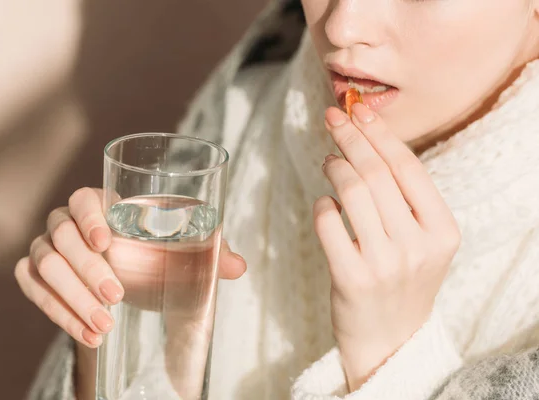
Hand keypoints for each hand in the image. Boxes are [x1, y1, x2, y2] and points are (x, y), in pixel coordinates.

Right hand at [15, 187, 245, 347]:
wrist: (130, 279)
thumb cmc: (155, 252)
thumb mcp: (182, 248)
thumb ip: (210, 250)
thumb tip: (238, 266)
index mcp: (100, 203)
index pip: (82, 199)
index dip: (89, 217)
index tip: (108, 243)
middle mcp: (66, 222)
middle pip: (62, 236)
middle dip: (88, 270)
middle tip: (117, 297)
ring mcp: (46, 248)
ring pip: (44, 266)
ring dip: (72, 298)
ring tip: (105, 326)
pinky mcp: (36, 276)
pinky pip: (34, 290)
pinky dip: (57, 314)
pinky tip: (89, 336)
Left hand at [314, 103, 460, 391]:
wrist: (391, 340)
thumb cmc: (402, 281)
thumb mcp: (422, 242)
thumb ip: (404, 199)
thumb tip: (367, 142)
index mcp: (443, 231)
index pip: (407, 167)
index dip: (379, 133)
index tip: (358, 111)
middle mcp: (418, 246)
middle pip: (376, 173)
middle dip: (350, 138)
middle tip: (333, 119)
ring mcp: (385, 264)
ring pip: (352, 192)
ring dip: (335, 166)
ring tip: (330, 161)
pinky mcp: (351, 278)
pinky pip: (328, 223)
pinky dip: (322, 205)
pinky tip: (324, 204)